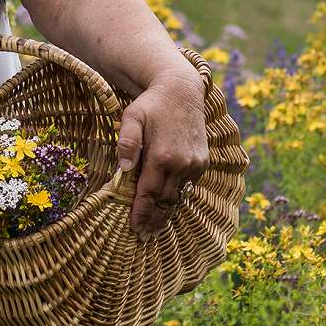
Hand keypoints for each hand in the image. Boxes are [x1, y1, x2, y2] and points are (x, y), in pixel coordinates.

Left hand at [115, 67, 208, 238]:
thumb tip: (123, 168)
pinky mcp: (202, 161)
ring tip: (155, 229)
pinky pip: (188, 186)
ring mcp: (195, 163)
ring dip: (166, 213)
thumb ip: (127, 142)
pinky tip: (168, 207)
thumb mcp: (132, 117)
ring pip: (178, 196)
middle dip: (154, 220)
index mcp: (162, 156)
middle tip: (144, 236)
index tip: (134, 228)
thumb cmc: (151, 104)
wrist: (181, 90)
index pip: (149, 193)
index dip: (141, 212)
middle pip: (165, 200)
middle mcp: (182, 163)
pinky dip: (177, 198)